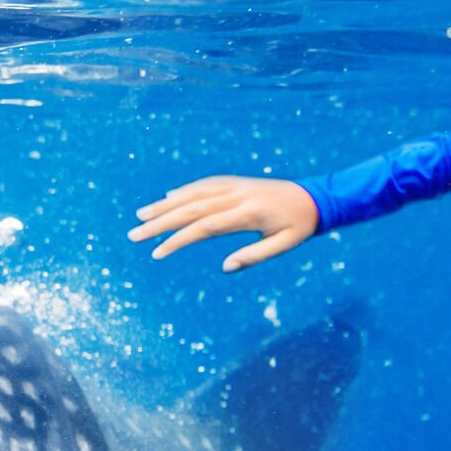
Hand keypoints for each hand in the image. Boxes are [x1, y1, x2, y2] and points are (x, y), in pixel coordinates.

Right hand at [128, 176, 317, 270]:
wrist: (316, 196)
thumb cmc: (300, 226)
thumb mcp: (284, 246)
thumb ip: (254, 256)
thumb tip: (225, 267)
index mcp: (247, 213)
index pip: (204, 227)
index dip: (178, 240)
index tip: (157, 253)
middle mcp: (236, 195)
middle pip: (190, 208)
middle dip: (160, 223)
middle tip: (134, 235)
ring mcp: (234, 186)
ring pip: (193, 193)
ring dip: (165, 205)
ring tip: (141, 216)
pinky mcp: (235, 182)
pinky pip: (204, 184)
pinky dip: (184, 191)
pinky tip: (168, 199)